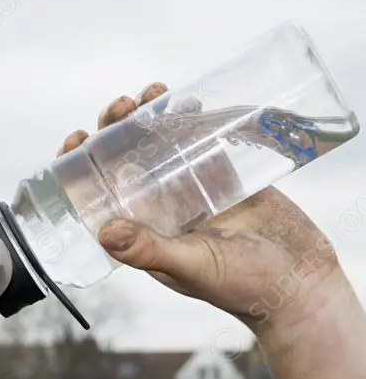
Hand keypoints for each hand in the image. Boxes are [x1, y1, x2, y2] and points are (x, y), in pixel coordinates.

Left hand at [58, 82, 350, 339]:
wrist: (301, 282)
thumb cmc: (243, 285)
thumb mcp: (192, 266)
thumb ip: (150, 250)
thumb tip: (105, 231)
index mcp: (139, 233)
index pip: (97, 195)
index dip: (80, 166)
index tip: (77, 138)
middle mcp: (158, 210)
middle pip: (123, 161)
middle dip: (116, 129)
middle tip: (122, 105)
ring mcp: (189, 192)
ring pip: (159, 147)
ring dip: (150, 119)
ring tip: (154, 93)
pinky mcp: (222, 179)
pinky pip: (198, 144)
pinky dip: (189, 122)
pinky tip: (186, 102)